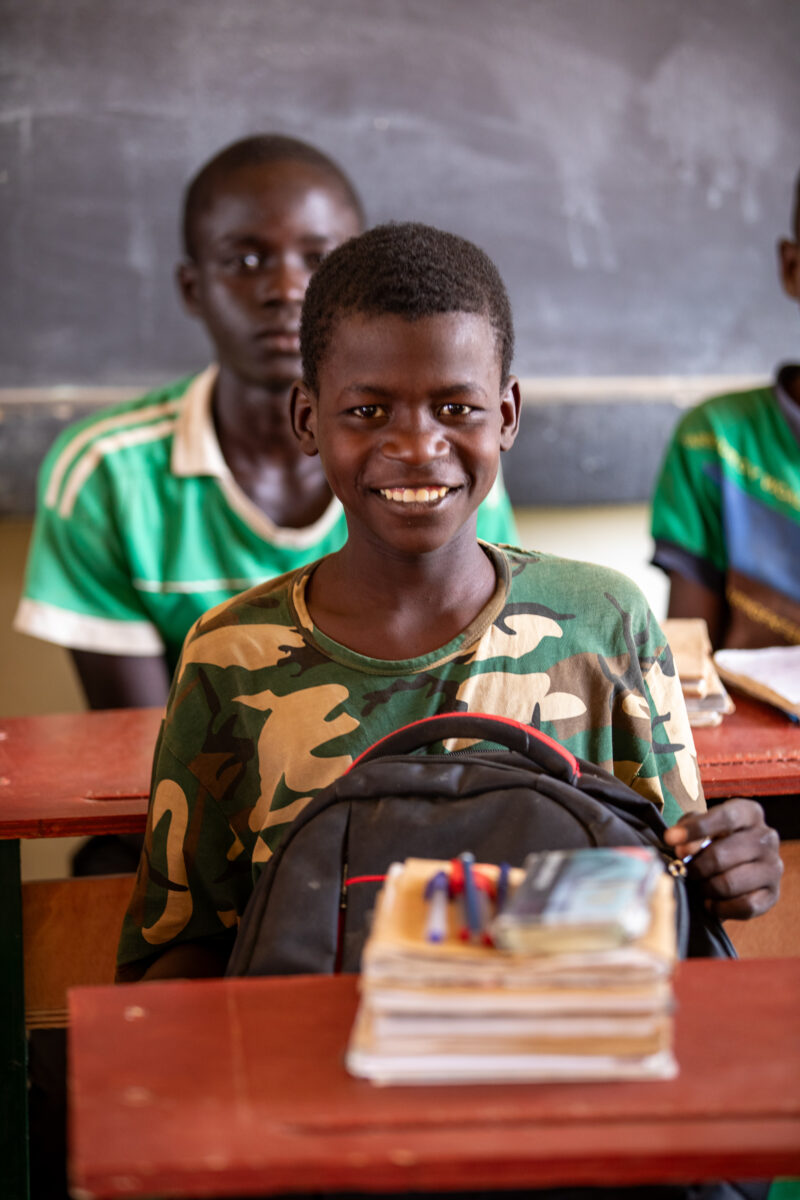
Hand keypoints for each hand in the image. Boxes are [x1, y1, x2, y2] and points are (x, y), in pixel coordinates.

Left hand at [664, 799, 782, 920]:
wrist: (733, 866)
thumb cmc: (712, 840)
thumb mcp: (699, 827)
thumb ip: (690, 831)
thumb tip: (683, 849)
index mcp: (749, 813)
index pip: (724, 818)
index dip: (696, 829)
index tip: (670, 839)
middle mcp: (767, 838)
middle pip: (721, 855)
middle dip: (695, 867)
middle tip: (684, 871)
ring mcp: (773, 867)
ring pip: (729, 884)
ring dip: (706, 888)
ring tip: (699, 885)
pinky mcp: (773, 895)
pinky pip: (743, 907)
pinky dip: (720, 907)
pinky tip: (710, 902)